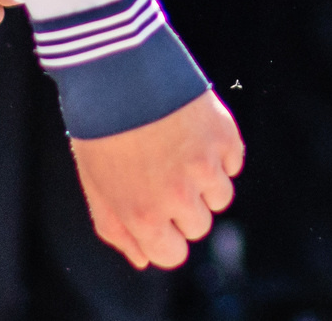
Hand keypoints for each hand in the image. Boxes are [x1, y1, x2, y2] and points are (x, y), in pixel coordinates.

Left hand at [70, 89, 243, 270]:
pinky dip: (220, 153)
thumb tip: (144, 259)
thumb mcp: (98, 187)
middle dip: (185, 208)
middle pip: (200, 226)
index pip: (173, 255)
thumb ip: (118, 229)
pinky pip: (233, 162)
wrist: (120, 71)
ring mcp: (205, 166)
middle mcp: (177, 197)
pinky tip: (194, 133)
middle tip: (165, 177)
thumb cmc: (102, 132)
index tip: (158, 216)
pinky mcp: (225, 136)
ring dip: (206, 181)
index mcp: (141, 215)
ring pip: (221, 196)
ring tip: (180, 152)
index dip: (165, 237)